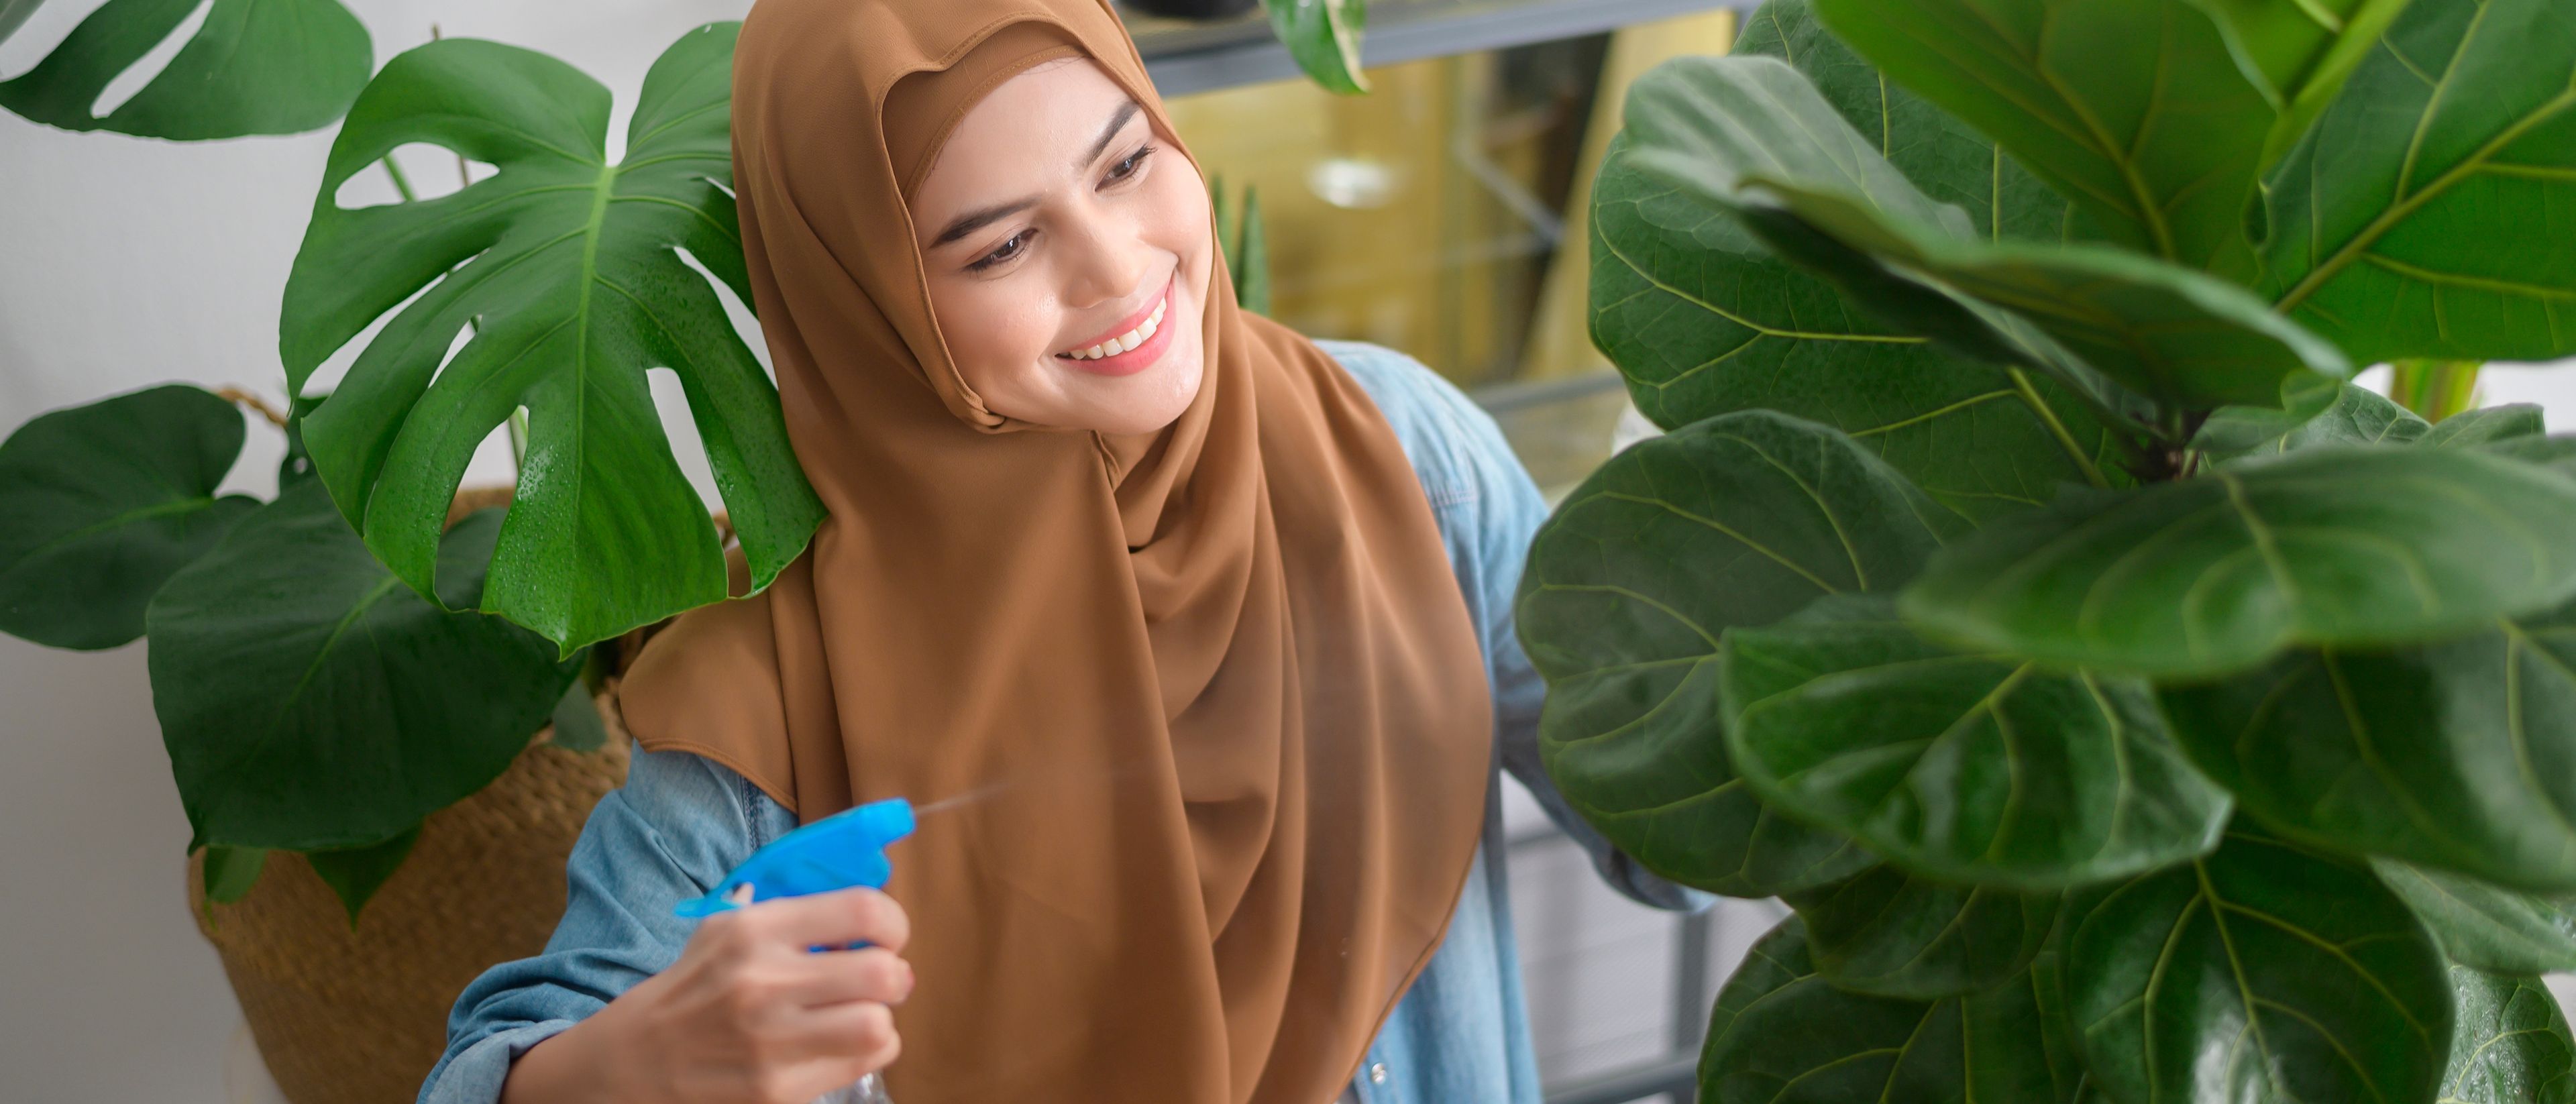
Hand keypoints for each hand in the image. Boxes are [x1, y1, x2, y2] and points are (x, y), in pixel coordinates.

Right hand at [504, 887, 912, 1103]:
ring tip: (861, 1013)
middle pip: (883, 973)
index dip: (893, 923)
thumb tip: (866, 910)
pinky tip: (839, 1043)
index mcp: (755, 931)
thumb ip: (793, 913)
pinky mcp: (777, 1090)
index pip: (864, 911)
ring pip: (879, 1025)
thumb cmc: (692, 987)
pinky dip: (867, 1051)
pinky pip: (863, 1063)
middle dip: (894, 973)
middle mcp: (764, 983)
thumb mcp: (726, 930)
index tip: (884, 935)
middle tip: (881, 978)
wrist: (632, 1061)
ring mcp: (771, 1042)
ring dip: (881, 1017)